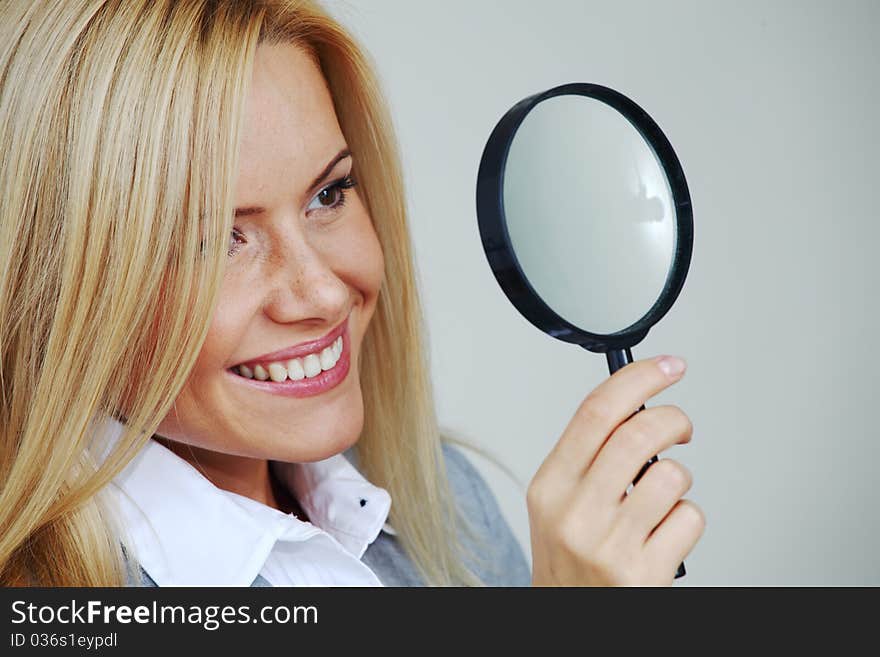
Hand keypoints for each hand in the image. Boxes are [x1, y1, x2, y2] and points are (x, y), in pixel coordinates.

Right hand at [527, 355, 704, 585]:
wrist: (571, 621)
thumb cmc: (570, 563)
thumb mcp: (557, 505)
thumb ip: (586, 460)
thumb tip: (636, 408)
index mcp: (549, 486)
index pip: (594, 412)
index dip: (637, 379)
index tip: (667, 367)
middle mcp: (574, 513)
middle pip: (637, 433)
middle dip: (674, 419)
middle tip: (681, 427)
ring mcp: (608, 545)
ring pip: (672, 476)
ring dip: (679, 482)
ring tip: (661, 501)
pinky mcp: (643, 574)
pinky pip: (689, 518)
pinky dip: (687, 521)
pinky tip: (665, 537)